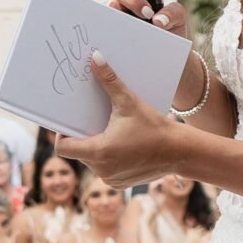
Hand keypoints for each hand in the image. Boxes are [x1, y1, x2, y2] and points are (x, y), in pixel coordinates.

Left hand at [56, 50, 191, 187]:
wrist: (180, 152)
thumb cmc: (154, 127)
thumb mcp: (129, 103)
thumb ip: (109, 81)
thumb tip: (94, 58)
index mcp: (99, 152)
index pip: (62, 147)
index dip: (62, 134)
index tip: (71, 122)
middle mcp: (101, 170)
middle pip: (78, 152)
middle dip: (83, 136)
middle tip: (93, 121)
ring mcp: (111, 179)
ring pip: (91, 161)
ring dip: (96, 147)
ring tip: (109, 131)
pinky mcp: (120, 183)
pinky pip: (105, 170)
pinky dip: (108, 158)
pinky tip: (121, 144)